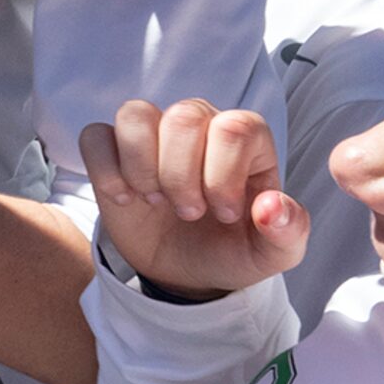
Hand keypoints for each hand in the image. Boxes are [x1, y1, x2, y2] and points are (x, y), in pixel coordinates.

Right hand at [80, 99, 308, 302]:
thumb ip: (288, 232)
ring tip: (153, 200)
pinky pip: (95, 136)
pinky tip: (123, 199)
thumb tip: (272, 206)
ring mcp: (152, 133)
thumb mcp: (270, 254)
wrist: (184, 269)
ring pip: (135, 114)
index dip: (224, 175)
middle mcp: (199, 124)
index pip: (234, 128)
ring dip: (142, 167)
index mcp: (245, 140)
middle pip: (183, 117)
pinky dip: (106, 171)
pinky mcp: (111, 149)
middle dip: (182, 176)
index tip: (224, 214)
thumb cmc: (230, 249)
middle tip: (188, 212)